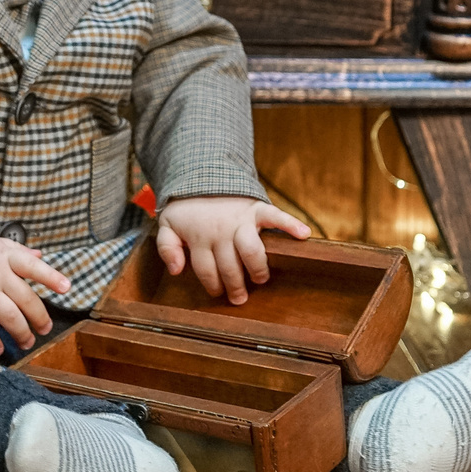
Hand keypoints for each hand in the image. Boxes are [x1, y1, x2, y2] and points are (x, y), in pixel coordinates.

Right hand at [0, 225, 70, 353]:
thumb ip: (17, 249)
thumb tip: (41, 254)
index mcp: (5, 256)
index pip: (33, 266)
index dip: (52, 277)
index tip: (67, 288)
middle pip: (26, 299)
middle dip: (40, 318)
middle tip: (45, 329)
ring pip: (9, 317)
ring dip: (21, 333)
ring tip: (27, 342)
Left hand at [154, 196, 311, 305]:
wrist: (201, 173)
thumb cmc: (186, 206)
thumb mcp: (166, 224)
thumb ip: (167, 248)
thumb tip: (176, 271)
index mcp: (200, 237)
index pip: (206, 270)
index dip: (212, 285)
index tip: (218, 293)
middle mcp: (221, 231)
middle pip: (230, 267)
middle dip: (235, 286)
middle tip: (240, 298)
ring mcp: (240, 220)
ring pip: (251, 250)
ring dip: (257, 267)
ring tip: (260, 278)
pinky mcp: (256, 208)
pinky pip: (276, 216)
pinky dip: (291, 224)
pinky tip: (303, 235)